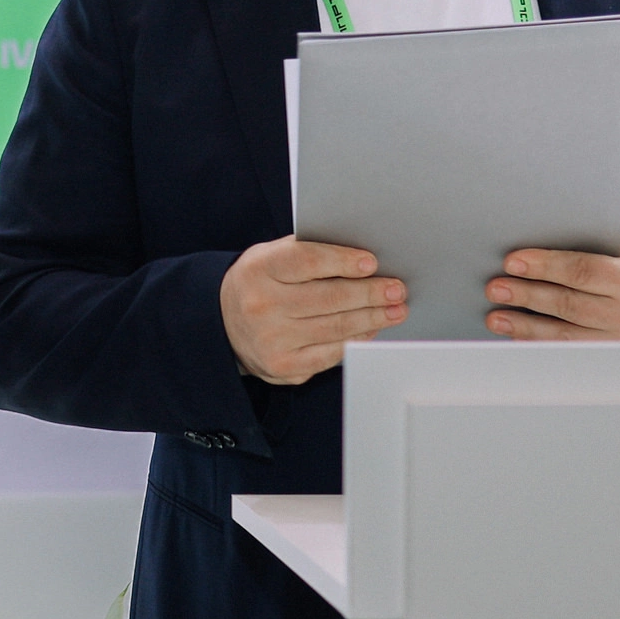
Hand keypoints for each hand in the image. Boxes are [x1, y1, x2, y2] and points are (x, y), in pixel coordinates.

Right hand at [221, 236, 405, 385]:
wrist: (223, 322)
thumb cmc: (261, 282)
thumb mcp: (271, 257)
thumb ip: (308, 253)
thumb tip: (364, 260)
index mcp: (259, 269)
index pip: (306, 260)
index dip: (342, 261)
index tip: (372, 263)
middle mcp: (262, 305)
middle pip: (328, 297)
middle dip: (370, 294)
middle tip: (397, 289)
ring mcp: (271, 339)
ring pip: (334, 328)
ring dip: (372, 318)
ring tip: (395, 310)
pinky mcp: (282, 366)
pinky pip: (329, 354)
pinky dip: (356, 340)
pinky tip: (372, 330)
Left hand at [482, 232, 619, 340]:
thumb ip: (598, 243)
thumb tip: (546, 238)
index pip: (581, 272)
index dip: (544, 266)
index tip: (513, 261)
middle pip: (568, 305)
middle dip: (527, 295)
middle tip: (496, 287)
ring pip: (566, 335)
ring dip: (526, 325)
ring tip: (497, 315)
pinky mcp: (618, 359)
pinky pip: (573, 353)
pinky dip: (543, 344)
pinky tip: (521, 336)